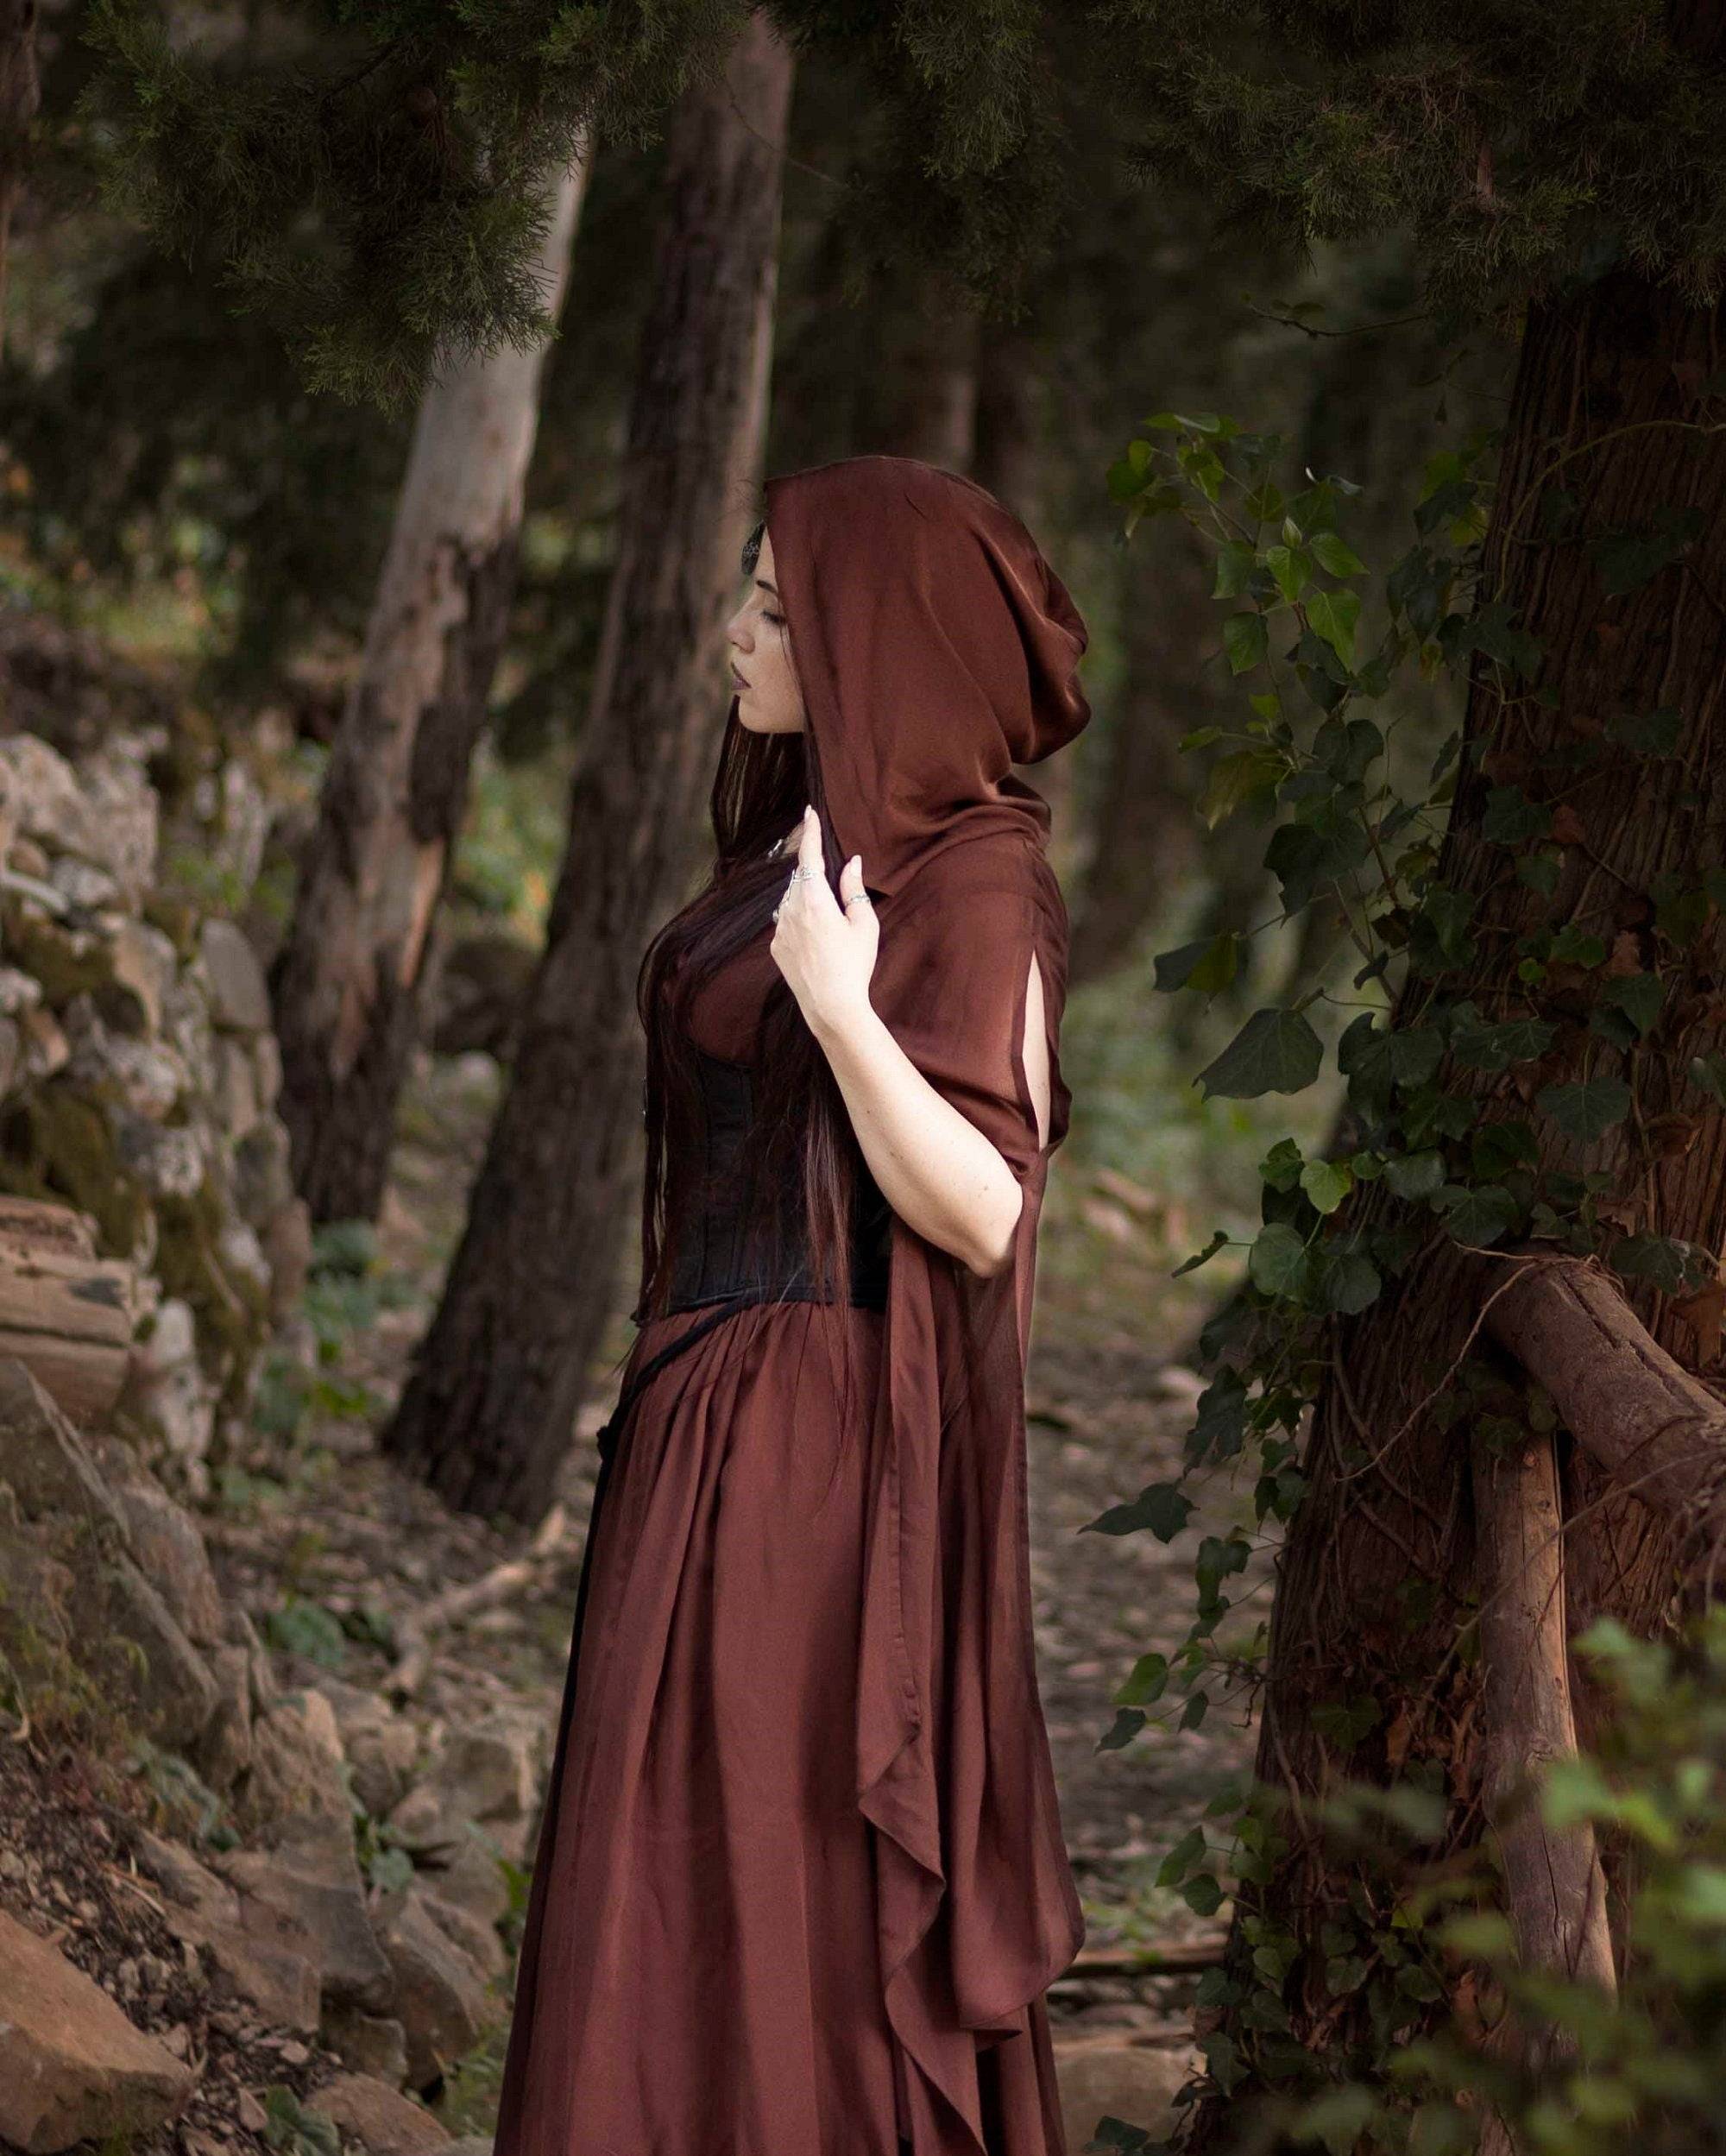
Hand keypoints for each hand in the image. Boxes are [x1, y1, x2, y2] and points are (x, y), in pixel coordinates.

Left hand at [769, 804, 877, 1038]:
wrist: (831, 1006)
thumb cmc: (854, 965)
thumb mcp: (864, 924)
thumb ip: (854, 890)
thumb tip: (851, 863)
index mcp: (815, 899)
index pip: (810, 856)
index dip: (810, 832)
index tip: (808, 813)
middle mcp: (791, 910)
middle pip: (799, 877)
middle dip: (813, 870)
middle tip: (831, 877)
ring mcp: (780, 929)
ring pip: (790, 898)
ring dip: (805, 895)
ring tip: (827, 915)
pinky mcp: (776, 947)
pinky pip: (785, 920)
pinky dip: (797, 917)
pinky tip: (816, 936)